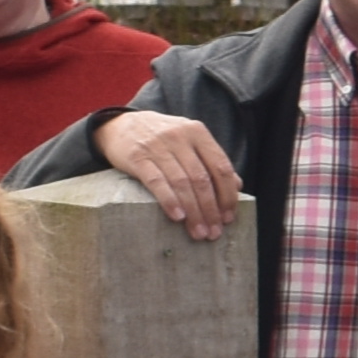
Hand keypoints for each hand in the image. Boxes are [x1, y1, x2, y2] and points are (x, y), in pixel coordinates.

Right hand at [97, 109, 244, 238]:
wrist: (120, 125)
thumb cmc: (161, 138)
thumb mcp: (188, 140)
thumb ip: (211, 159)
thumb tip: (237, 186)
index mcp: (197, 132)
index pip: (220, 166)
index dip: (227, 194)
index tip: (229, 217)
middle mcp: (179, 137)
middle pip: (201, 178)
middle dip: (210, 209)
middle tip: (213, 232)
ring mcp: (157, 146)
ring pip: (182, 182)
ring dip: (193, 211)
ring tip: (198, 232)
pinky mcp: (137, 157)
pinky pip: (157, 182)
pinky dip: (169, 200)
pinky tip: (178, 217)